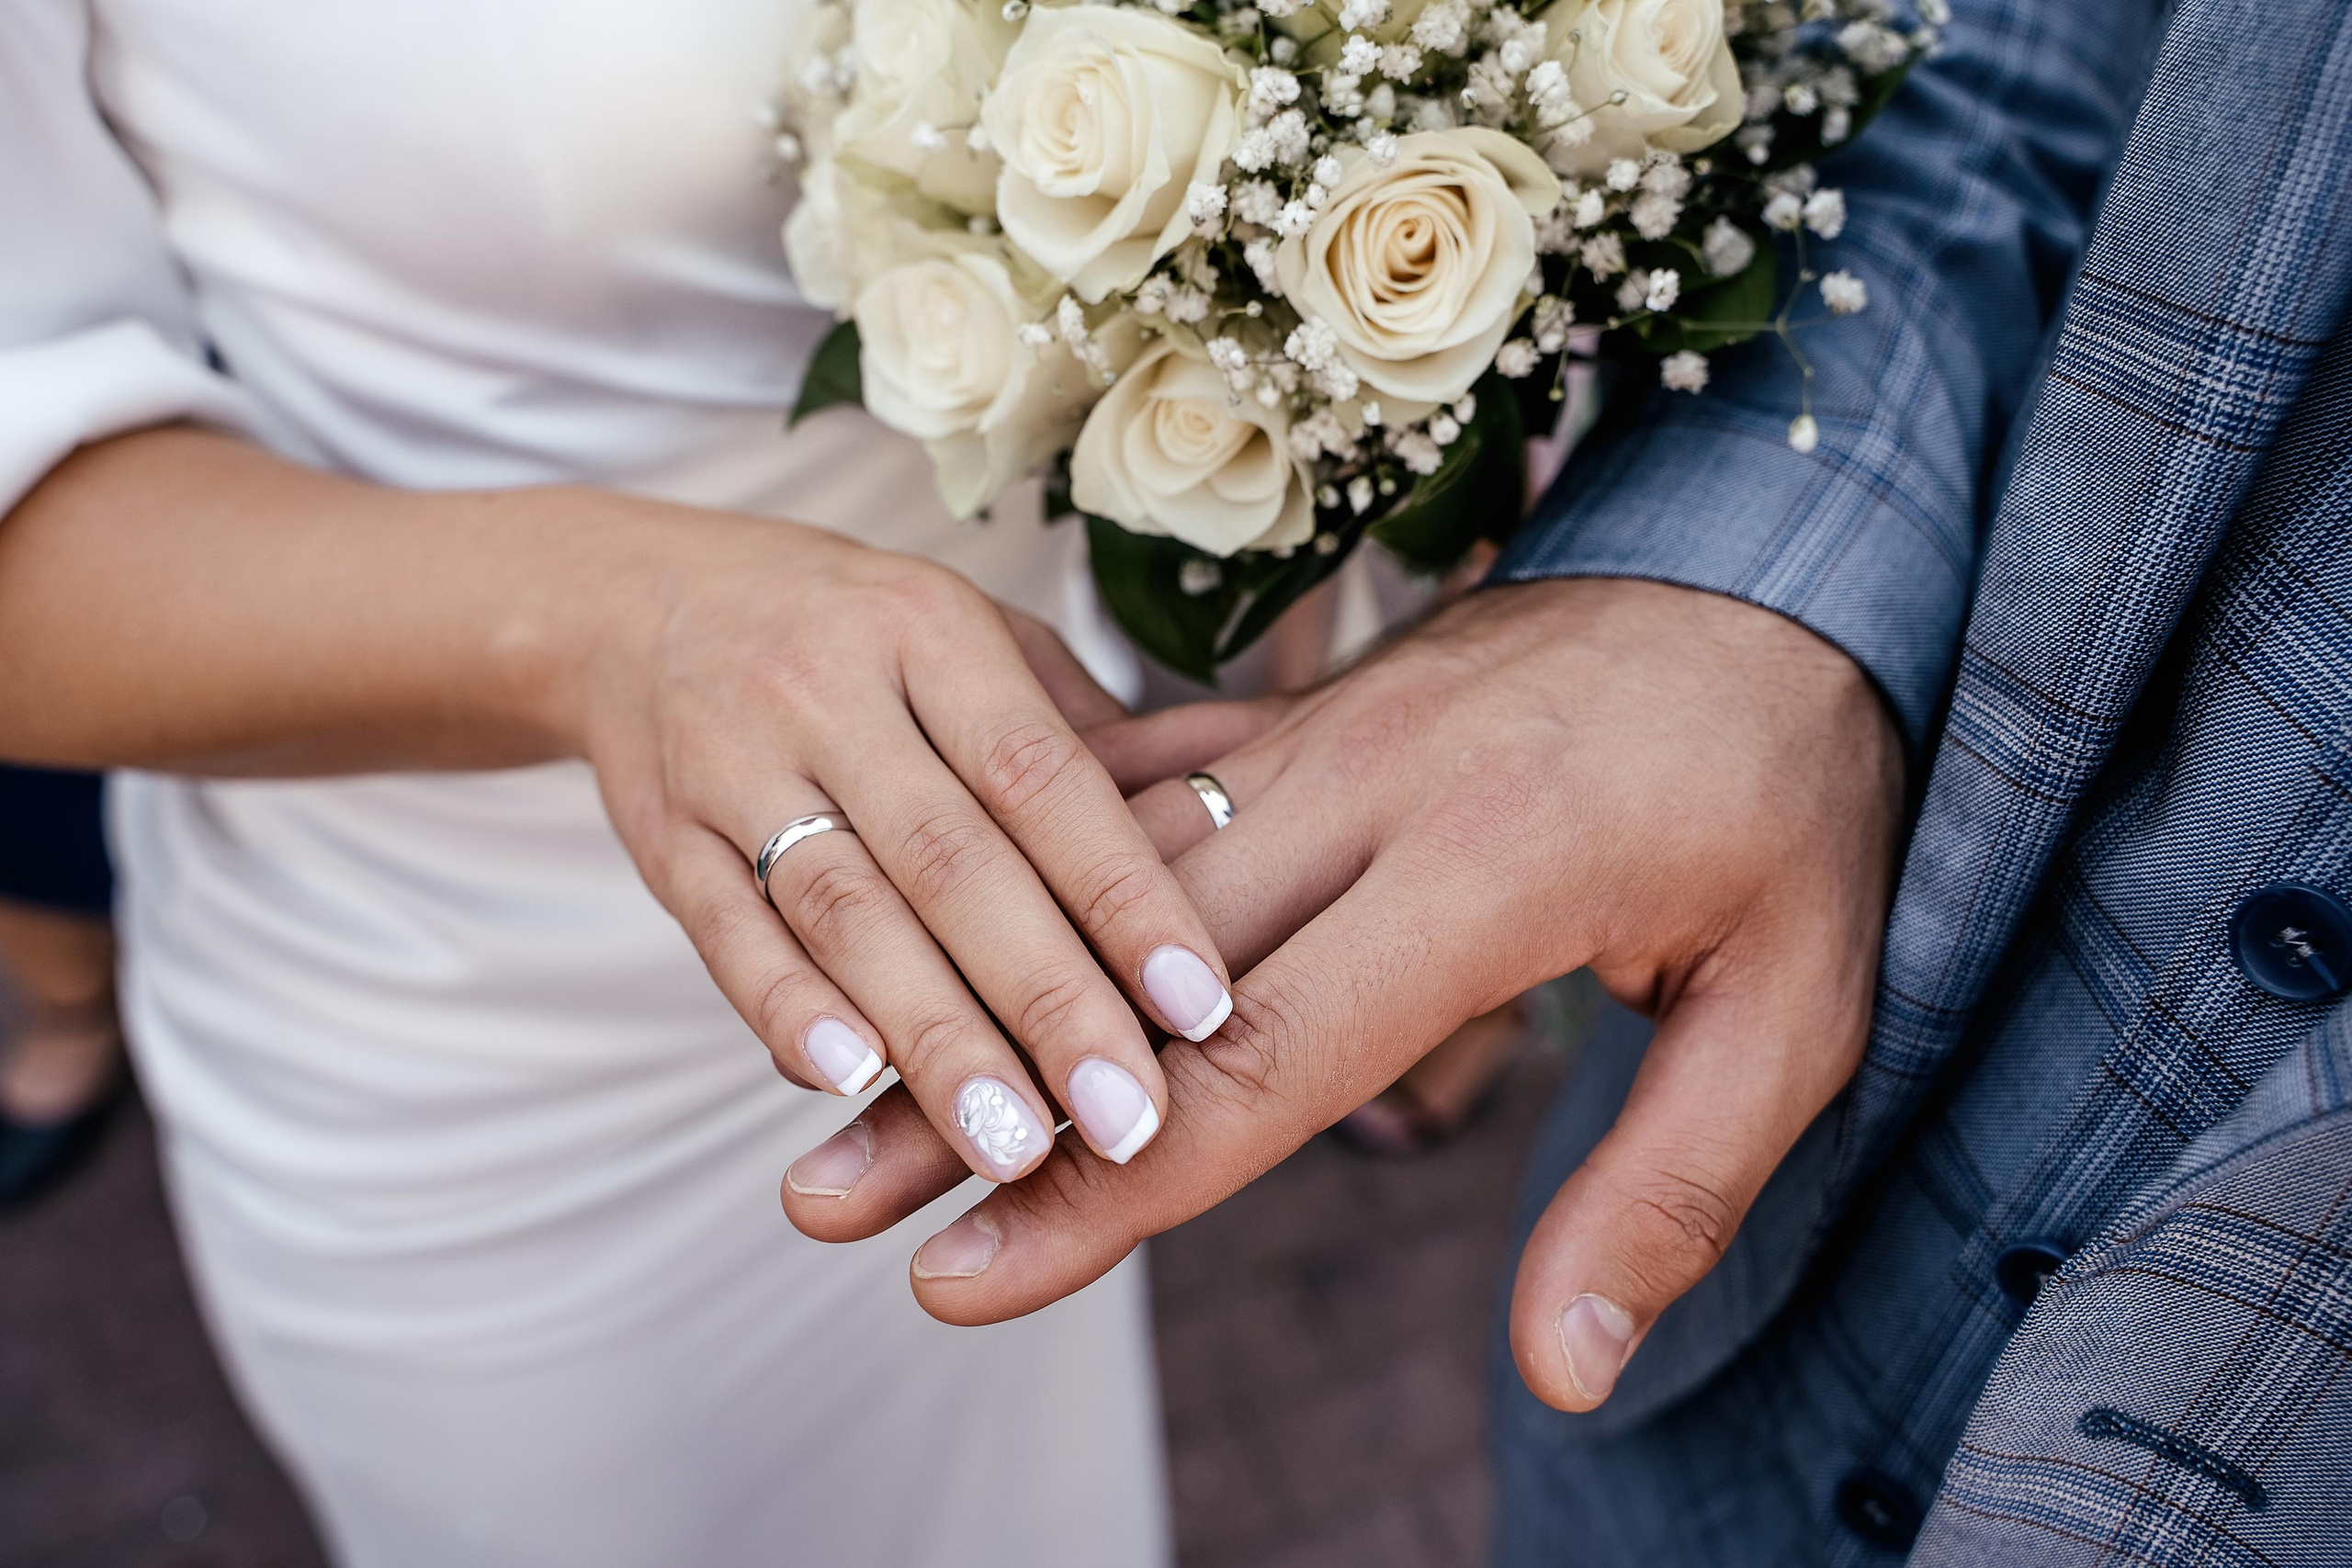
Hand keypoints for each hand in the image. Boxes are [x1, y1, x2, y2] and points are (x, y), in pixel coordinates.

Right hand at [543, 490, 1233, 1180]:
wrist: (636, 599)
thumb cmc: (856, 636)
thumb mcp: (969, 632)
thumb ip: (1075, 734)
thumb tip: (1210, 844)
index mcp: (933, 630)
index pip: (1045, 777)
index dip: (1127, 897)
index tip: (1205, 1007)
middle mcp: (832, 690)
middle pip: (952, 861)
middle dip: (1048, 1001)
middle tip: (1127, 1119)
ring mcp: (734, 762)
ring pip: (844, 912)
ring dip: (934, 1039)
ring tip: (1014, 1147)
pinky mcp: (665, 836)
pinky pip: (727, 931)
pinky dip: (789, 1011)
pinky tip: (852, 1087)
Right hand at [782, 576, 1899, 1412]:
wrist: (1769, 563)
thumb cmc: (1792, 802)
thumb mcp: (1797, 1006)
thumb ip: (1672, 1189)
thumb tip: (1563, 1374)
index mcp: (1490, 866)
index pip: (1265, 1062)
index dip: (1105, 1193)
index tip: (965, 1276)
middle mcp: (1368, 792)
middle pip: (1131, 977)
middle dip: (972, 1099)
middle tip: (825, 1207)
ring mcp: (1318, 739)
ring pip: (1105, 883)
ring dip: (972, 991)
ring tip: (840, 1096)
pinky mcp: (1300, 720)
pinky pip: (1141, 800)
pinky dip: (1036, 882)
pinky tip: (935, 935)